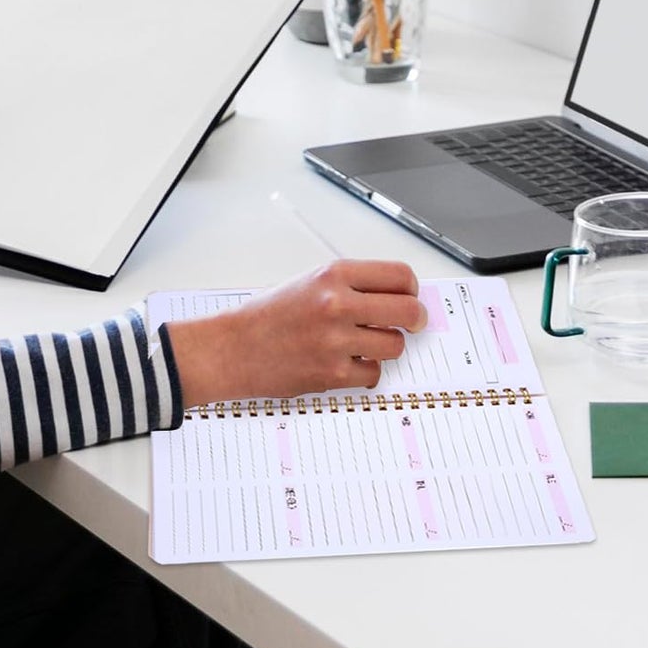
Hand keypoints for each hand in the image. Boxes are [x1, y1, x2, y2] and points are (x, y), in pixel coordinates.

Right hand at [166, 260, 425, 409]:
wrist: (232, 348)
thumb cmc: (267, 315)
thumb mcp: (308, 283)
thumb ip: (350, 286)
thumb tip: (398, 297)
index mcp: (333, 275)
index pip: (399, 275)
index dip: (411, 288)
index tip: (410, 296)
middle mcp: (337, 304)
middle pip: (408, 310)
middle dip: (415, 319)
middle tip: (412, 323)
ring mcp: (336, 340)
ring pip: (395, 345)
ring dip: (385, 347)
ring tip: (361, 344)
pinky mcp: (332, 372)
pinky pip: (373, 373)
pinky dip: (364, 370)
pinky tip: (344, 362)